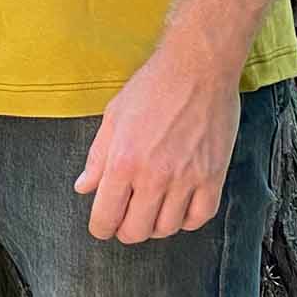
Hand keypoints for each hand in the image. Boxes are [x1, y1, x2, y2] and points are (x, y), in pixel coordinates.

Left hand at [73, 41, 241, 242]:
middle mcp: (154, 175)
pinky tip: (180, 207)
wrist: (198, 66)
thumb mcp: (114, 116)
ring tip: (153, 210)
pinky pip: (200, 217)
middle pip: (136, 231)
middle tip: (127, 219)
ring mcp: (187, 178)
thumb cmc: (154, 85)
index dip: (101, 227)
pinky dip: (187, 220)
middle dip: (126, 230)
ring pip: (167, 228)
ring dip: (156, 225)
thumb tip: (84, 187)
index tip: (103, 225)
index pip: (106, 217)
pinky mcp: (213, 175)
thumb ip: (97, 157)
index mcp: (124, 161)